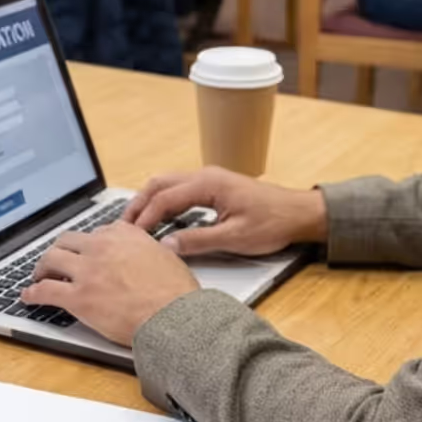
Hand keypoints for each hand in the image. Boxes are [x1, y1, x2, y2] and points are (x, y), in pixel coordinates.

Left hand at [21, 224, 199, 344]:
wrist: (173, 316)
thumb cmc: (176, 293)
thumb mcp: (167, 256)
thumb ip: (150, 249)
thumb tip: (153, 250)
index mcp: (124, 234)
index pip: (96, 232)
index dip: (87, 245)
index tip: (85, 252)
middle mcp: (101, 246)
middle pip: (67, 241)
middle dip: (59, 251)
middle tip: (55, 261)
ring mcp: (87, 271)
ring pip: (51, 260)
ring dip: (41, 268)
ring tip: (38, 276)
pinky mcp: (78, 297)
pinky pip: (45, 291)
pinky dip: (33, 293)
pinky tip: (29, 297)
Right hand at [123, 168, 326, 257]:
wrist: (298, 213)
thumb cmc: (273, 223)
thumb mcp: (234, 238)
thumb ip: (197, 241)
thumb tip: (167, 246)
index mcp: (208, 184)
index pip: (164, 199)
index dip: (145, 218)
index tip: (131, 236)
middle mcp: (205, 175)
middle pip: (159, 184)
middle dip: (138, 204)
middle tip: (123, 227)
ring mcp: (209, 178)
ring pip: (167, 183)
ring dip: (149, 200)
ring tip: (135, 223)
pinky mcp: (214, 186)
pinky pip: (179, 188)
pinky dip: (163, 200)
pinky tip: (159, 217)